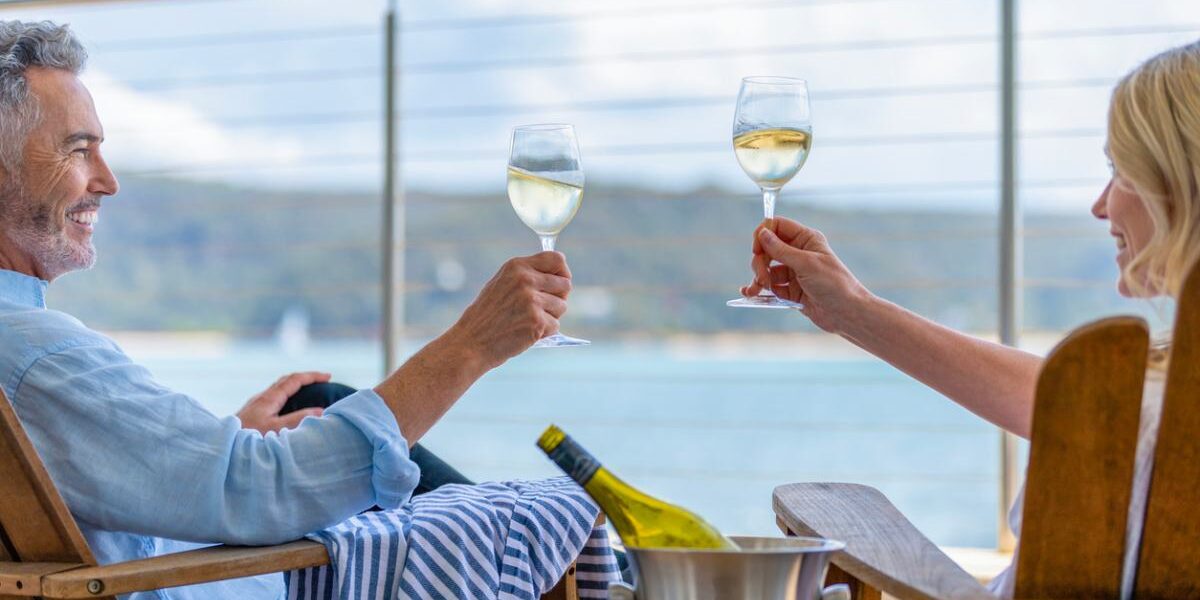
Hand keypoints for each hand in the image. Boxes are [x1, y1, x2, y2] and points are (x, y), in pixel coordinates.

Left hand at [237, 371, 330, 433]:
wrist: (222, 448)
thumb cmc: (248, 439)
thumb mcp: (276, 430)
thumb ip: (298, 419)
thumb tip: (321, 410)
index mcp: (269, 398)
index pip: (294, 380)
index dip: (313, 376)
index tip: (329, 376)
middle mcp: (261, 398)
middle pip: (286, 380)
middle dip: (305, 378)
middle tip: (322, 381)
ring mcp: (255, 405)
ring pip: (278, 389)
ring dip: (295, 386)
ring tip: (308, 392)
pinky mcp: (250, 414)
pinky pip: (273, 398)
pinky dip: (286, 396)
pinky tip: (287, 408)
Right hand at [445, 251, 571, 368]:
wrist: (472, 341)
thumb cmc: (487, 315)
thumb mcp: (502, 283)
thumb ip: (528, 275)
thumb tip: (560, 275)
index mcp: (517, 266)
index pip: (557, 259)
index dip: (562, 273)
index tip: (558, 284)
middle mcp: (525, 279)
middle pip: (565, 284)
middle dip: (558, 298)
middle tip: (540, 308)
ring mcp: (531, 300)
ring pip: (562, 306)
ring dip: (550, 316)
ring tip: (527, 320)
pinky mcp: (536, 321)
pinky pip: (555, 325)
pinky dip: (544, 332)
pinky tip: (525, 332)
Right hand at [742, 217, 870, 332]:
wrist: (847, 314)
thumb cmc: (834, 285)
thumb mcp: (806, 264)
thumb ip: (781, 250)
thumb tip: (762, 233)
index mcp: (806, 239)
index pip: (777, 226)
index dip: (764, 234)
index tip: (757, 249)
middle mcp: (799, 253)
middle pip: (768, 248)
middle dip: (759, 262)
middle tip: (760, 277)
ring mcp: (794, 272)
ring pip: (766, 268)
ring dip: (758, 278)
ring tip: (756, 290)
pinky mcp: (791, 290)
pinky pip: (770, 286)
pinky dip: (760, 289)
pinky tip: (750, 294)